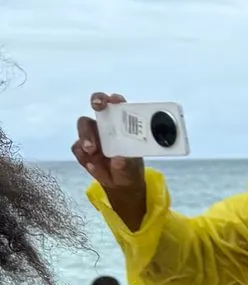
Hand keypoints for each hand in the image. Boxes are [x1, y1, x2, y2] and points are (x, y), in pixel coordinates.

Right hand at [71, 94, 148, 231]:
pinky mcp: (82, 149)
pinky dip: (83, 156)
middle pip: (97, 106)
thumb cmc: (130, 168)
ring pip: (83, 126)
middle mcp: (105, 125)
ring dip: (86, 135)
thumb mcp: (133, 168)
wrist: (120, 185)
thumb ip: (127, 164)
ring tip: (91, 150)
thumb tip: (119, 160)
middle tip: (97, 107)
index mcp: (122, 123)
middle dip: (96, 103)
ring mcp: (92, 135)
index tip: (113, 100)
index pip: (117, 104)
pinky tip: (92, 166)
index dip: (114, 99)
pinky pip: (78, 148)